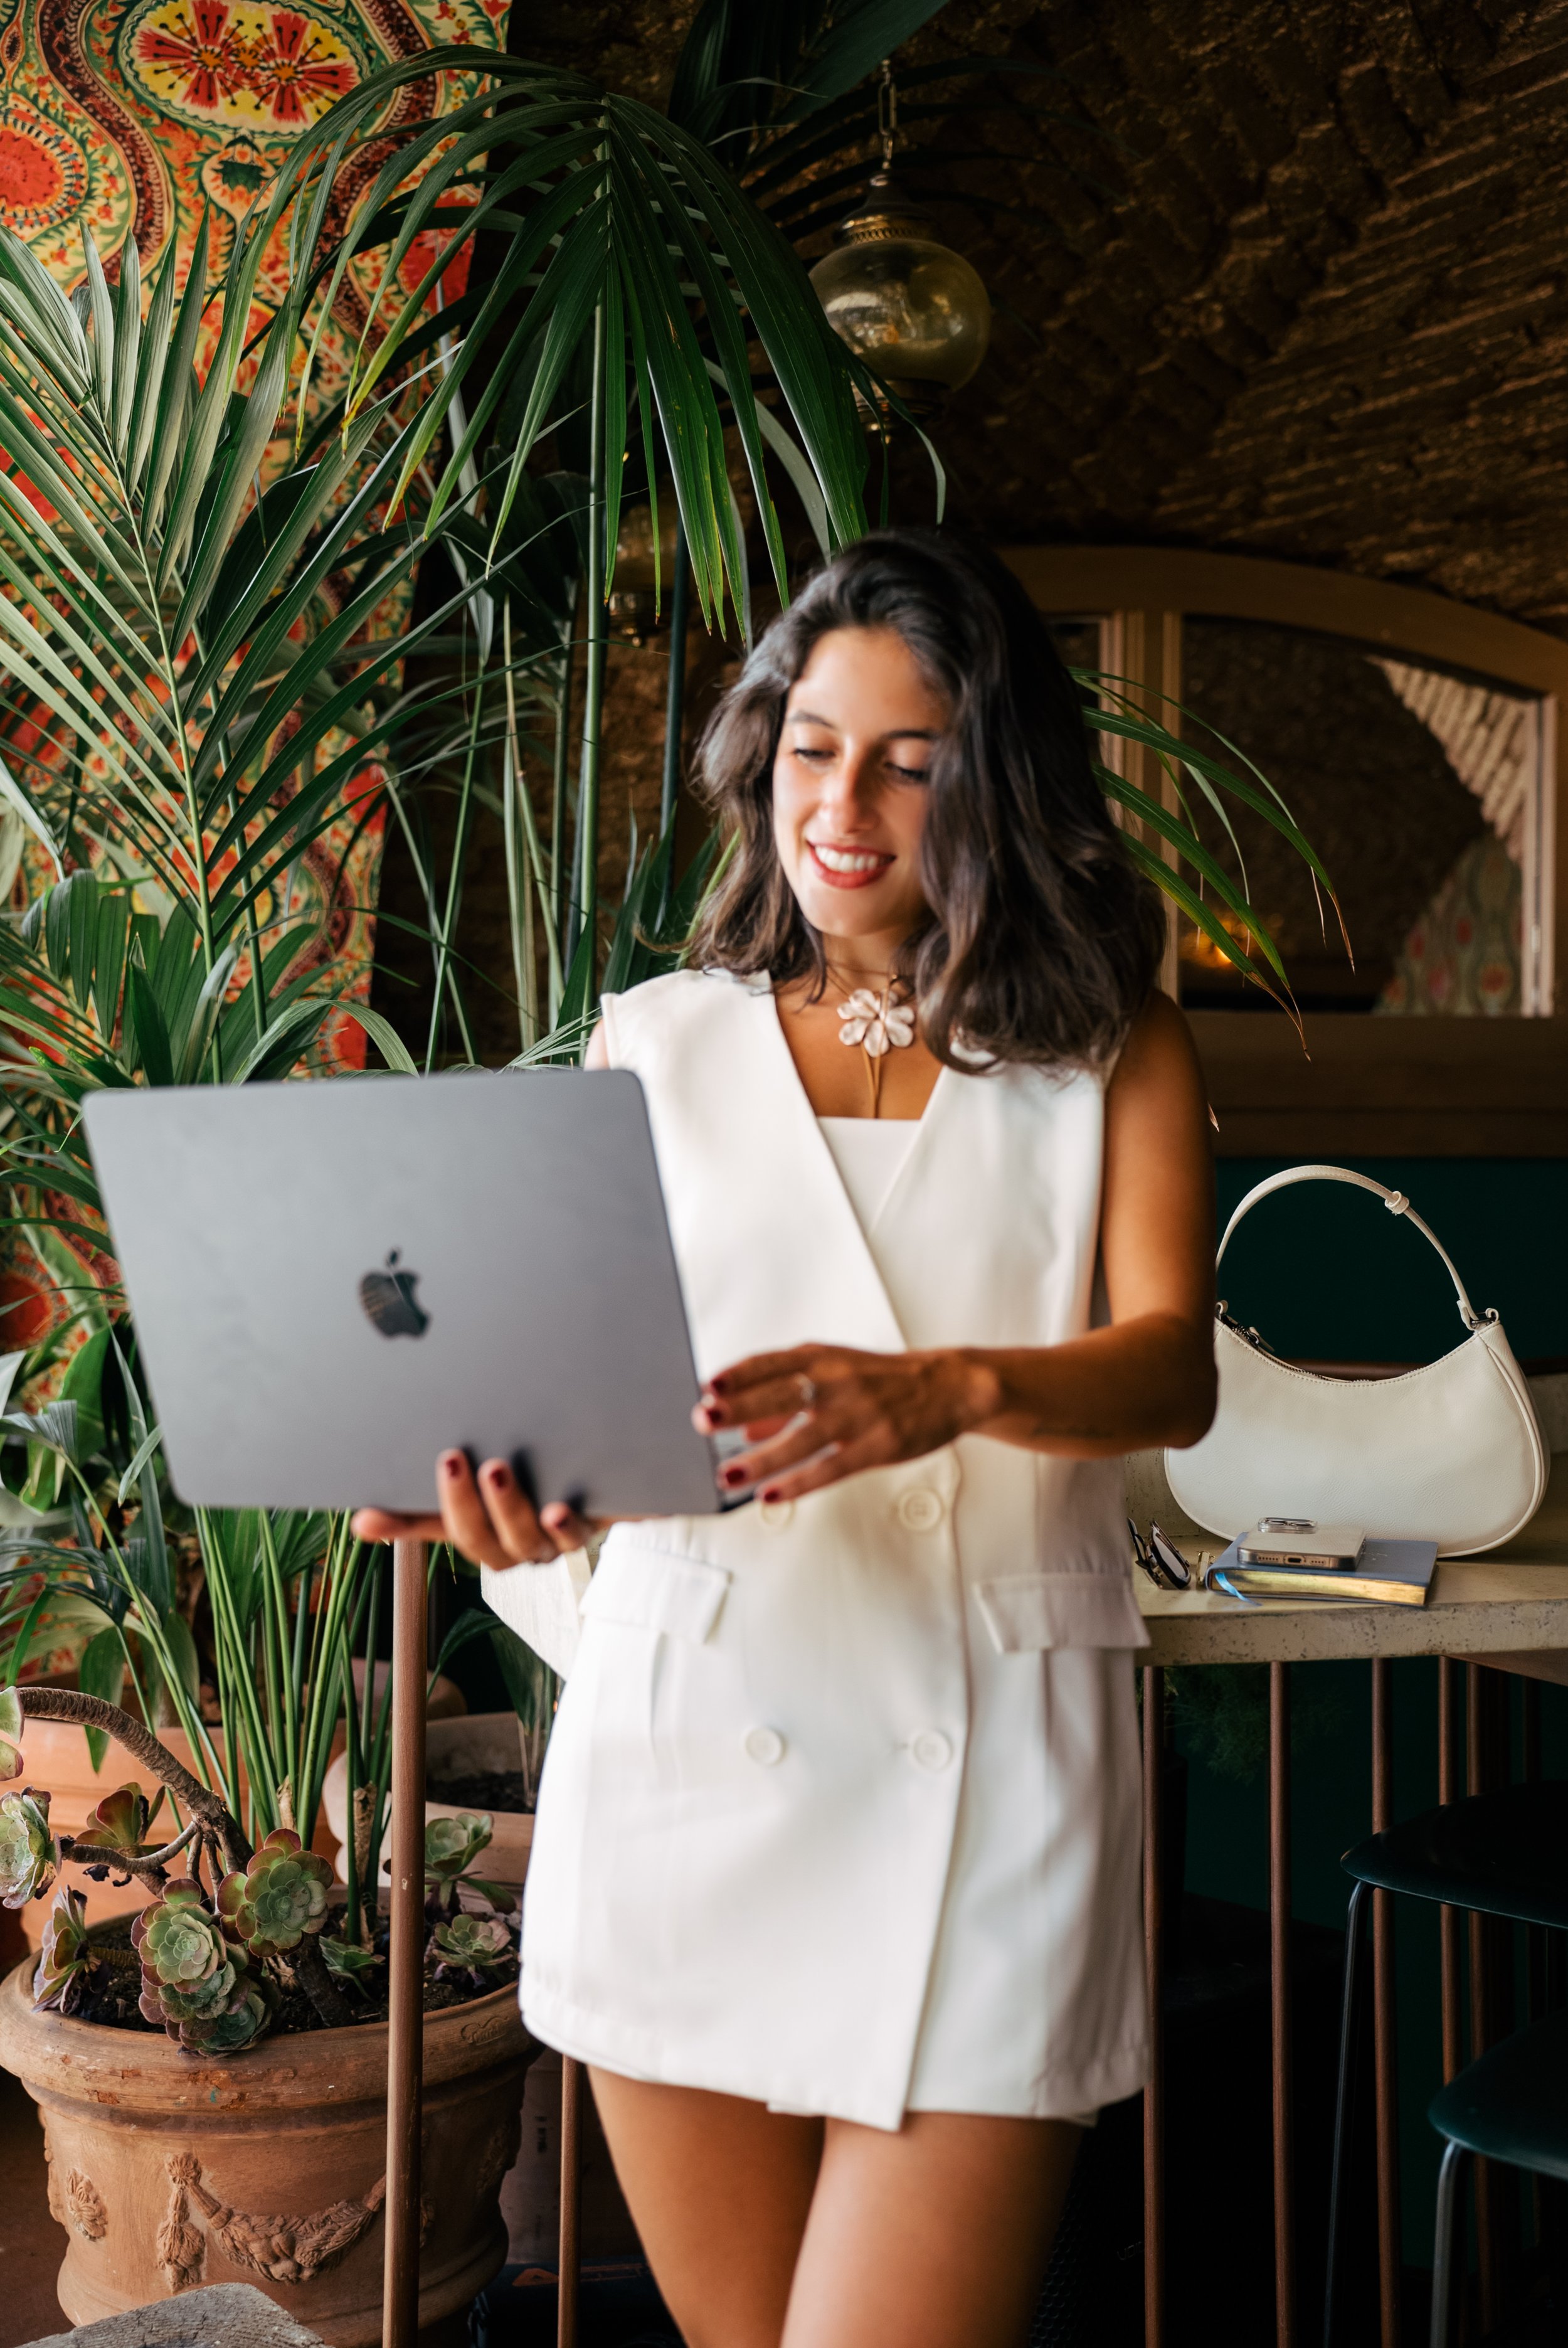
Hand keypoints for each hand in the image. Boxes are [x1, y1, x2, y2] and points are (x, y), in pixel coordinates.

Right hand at [351, 1452, 598, 1570]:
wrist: (608, 1477)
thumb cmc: (531, 1480)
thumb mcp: (477, 1484)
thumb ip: (426, 1504)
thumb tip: (361, 1521)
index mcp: (481, 1534)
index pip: (434, 1530)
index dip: (402, 1527)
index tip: (368, 1515)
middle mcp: (514, 1546)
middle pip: (482, 1541)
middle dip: (462, 1502)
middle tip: (451, 1457)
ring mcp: (550, 1540)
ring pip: (527, 1540)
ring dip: (509, 1507)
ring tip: (497, 1468)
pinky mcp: (588, 1526)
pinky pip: (577, 1535)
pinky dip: (565, 1525)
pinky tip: (557, 1508)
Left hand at [694, 1345, 994, 1504]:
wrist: (948, 1385)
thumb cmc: (884, 1379)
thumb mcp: (834, 1373)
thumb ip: (786, 1399)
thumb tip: (742, 1427)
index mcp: (823, 1359)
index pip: (772, 1363)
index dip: (739, 1375)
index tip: (707, 1387)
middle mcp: (838, 1382)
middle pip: (782, 1395)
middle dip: (740, 1407)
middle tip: (704, 1420)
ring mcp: (859, 1415)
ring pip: (803, 1439)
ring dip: (761, 1458)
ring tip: (727, 1475)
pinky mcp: (877, 1445)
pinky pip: (831, 1468)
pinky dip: (799, 1483)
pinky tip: (771, 1495)